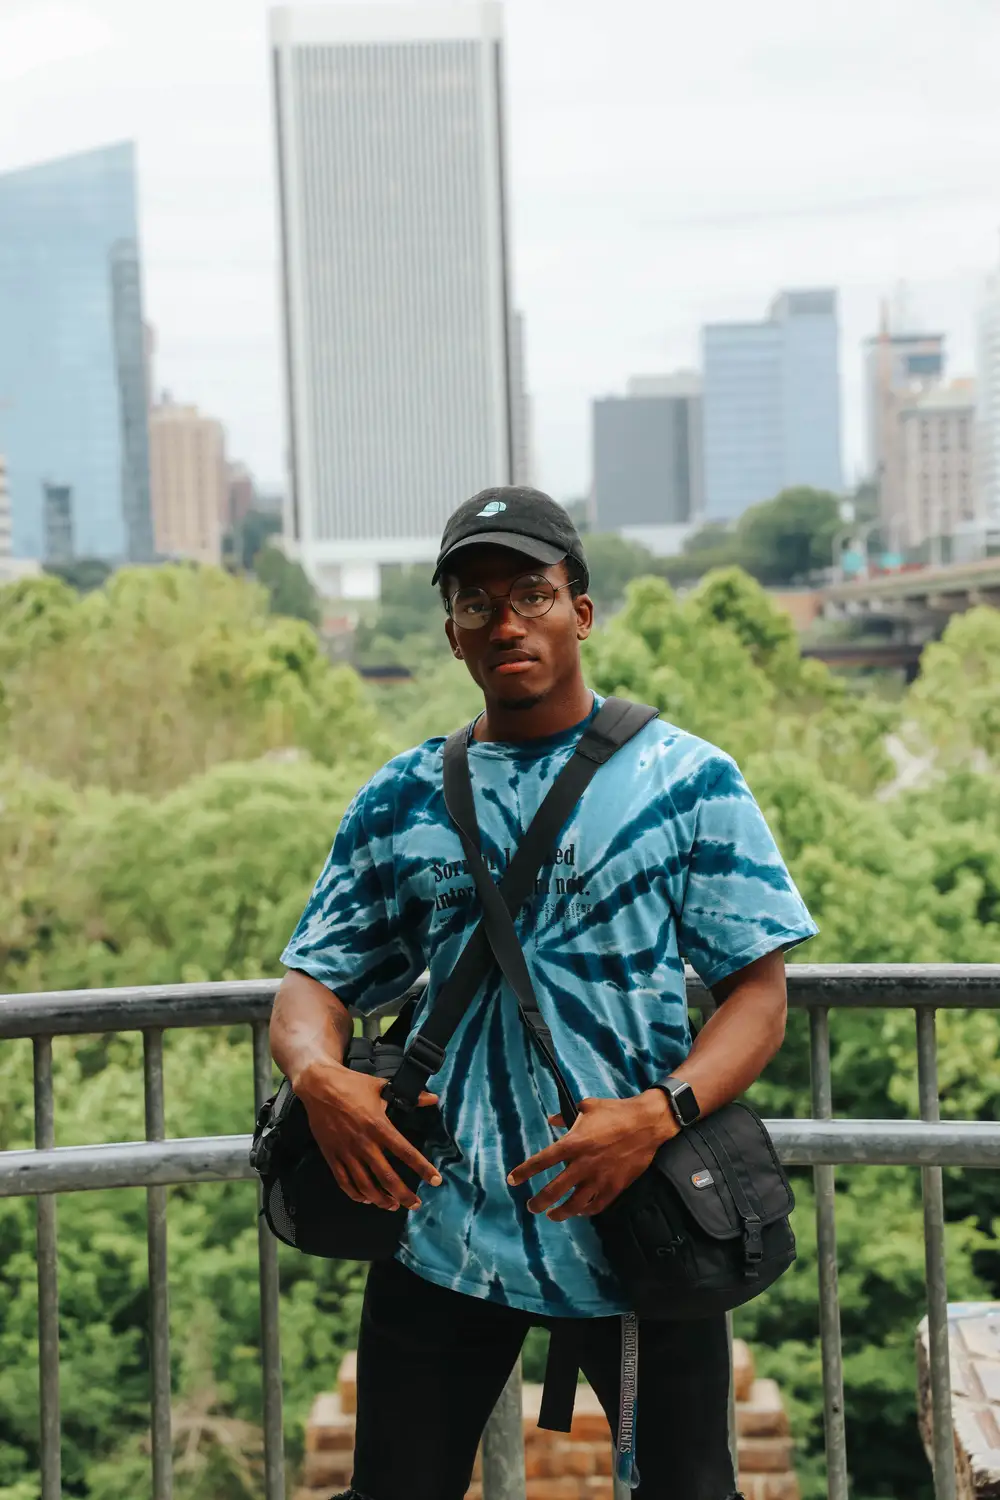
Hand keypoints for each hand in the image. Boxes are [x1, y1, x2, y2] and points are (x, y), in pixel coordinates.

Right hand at [294, 1058, 441, 1212]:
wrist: (318, 1085)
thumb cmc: (351, 1084)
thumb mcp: (382, 1086)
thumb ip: (411, 1096)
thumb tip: (433, 1099)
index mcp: (379, 1126)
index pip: (405, 1152)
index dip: (422, 1168)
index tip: (435, 1180)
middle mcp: (364, 1143)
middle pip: (387, 1176)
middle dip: (403, 1194)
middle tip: (415, 1204)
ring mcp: (346, 1151)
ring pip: (365, 1184)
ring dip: (381, 1199)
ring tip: (392, 1206)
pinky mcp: (331, 1155)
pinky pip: (344, 1181)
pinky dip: (356, 1193)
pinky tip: (365, 1199)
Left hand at [506, 1091, 677, 1221]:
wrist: (646, 1124)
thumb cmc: (615, 1112)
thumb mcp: (587, 1106)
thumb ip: (567, 1116)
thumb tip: (553, 1120)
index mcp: (574, 1143)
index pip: (542, 1161)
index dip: (524, 1171)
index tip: (512, 1180)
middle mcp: (583, 1164)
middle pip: (554, 1190)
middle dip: (539, 1202)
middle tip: (531, 1207)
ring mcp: (599, 1178)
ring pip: (574, 1205)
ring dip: (560, 1213)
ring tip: (552, 1216)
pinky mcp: (615, 1187)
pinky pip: (596, 1206)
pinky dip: (585, 1211)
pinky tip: (579, 1212)